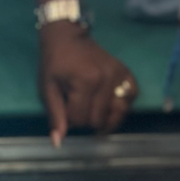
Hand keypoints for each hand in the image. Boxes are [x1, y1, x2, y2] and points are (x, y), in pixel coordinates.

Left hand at [37, 22, 135, 145]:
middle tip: (78, 108)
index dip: (70, 121)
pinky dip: (123, 105)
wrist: (68, 37)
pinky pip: (132, 97)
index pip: (81, 119)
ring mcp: (119, 74)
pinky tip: (111, 105)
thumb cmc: (54, 63)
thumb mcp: (47, 89)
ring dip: (106, 118)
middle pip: (99, 119)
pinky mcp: (126, 72)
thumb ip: (55, 116)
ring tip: (96, 116)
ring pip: (119, 112)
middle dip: (86, 120)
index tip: (65, 109)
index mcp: (85, 81)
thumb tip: (58, 142)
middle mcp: (106, 78)